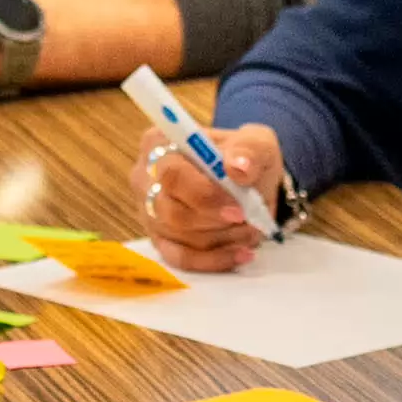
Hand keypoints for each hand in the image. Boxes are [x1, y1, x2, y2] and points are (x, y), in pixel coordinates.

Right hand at [131, 120, 284, 270]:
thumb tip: (238, 167)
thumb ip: (249, 150)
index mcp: (160, 143)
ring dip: (221, 238)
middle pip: (171, 211)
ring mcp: (149, 212)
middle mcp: (145, 178)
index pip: (171, 173)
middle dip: (215, 221)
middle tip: (248, 219)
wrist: (249, 180)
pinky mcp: (160, 240)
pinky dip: (215, 259)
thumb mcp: (256, 142)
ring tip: (252, 229)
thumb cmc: (245, 156)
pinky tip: (242, 252)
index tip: (238, 208)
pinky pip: (181, 258)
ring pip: (179, 236)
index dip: (203, 195)